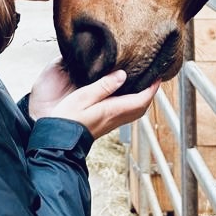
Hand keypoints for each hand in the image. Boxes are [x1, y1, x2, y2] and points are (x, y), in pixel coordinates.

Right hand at [30, 62, 159, 139]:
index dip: (152, 88)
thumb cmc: (67, 118)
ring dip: (141, 98)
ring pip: (134, 111)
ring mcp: (110, 123)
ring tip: (140, 84)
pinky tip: (123, 95)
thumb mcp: (83, 96)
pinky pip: (125, 113)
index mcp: (112, 110)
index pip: (141, 100)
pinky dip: (131, 102)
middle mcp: (115, 118)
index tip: (157, 76)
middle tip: (152, 79)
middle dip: (149, 93)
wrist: (58, 140)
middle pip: (141, 107)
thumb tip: (122, 75)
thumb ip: (103, 86)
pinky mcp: (104, 124)